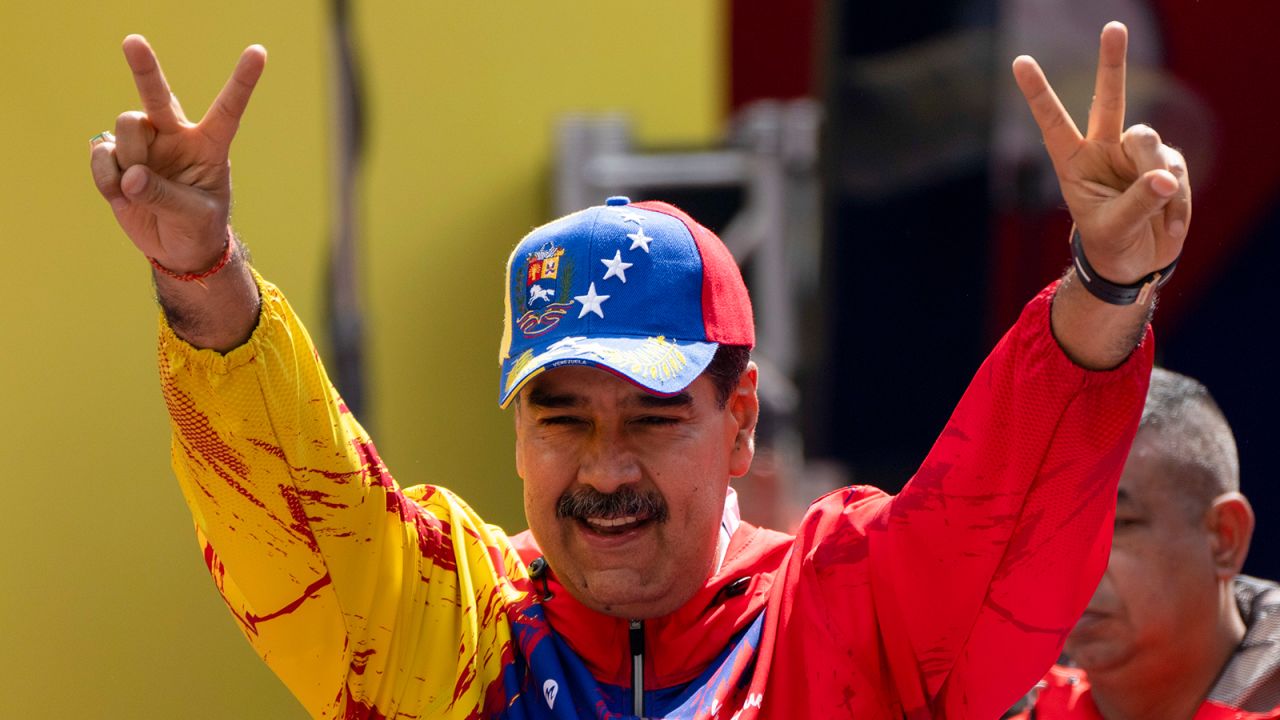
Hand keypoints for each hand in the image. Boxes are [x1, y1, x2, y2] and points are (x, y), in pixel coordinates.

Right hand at [90, 35, 266, 273]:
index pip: (228, 108)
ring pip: (128, 127)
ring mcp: (144, 144)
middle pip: (157, 95)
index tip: (259, 52)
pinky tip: (121, 194)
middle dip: (144, 68)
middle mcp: (175, 136)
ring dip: (131, 158)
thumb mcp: (194, 216)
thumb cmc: (198, 226)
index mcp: (209, 144)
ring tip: (140, 188)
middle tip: (133, 42)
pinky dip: (107, 178)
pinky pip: (102, 154)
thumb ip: (165, 196)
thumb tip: (130, 175)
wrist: (177, 249)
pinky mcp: (117, 157)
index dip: (242, 81)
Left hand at [1013, 21, 1189, 284]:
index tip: (1019, 61)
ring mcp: (1136, 154)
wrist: (1136, 262)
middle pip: (1109, 100)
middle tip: (1113, 27)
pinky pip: (1176, 171)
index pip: (1053, 122)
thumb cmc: (1111, 244)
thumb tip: (1166, 178)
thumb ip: (1137, 204)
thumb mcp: (1114, 229)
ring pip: (1149, 143)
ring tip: (1155, 214)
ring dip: (1154, 179)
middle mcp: (1104, 149)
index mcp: (1073, 163)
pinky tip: (1168, 224)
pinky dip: (1176, 201)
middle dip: (1112, 62)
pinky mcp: (1167, 163)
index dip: (1038, 93)